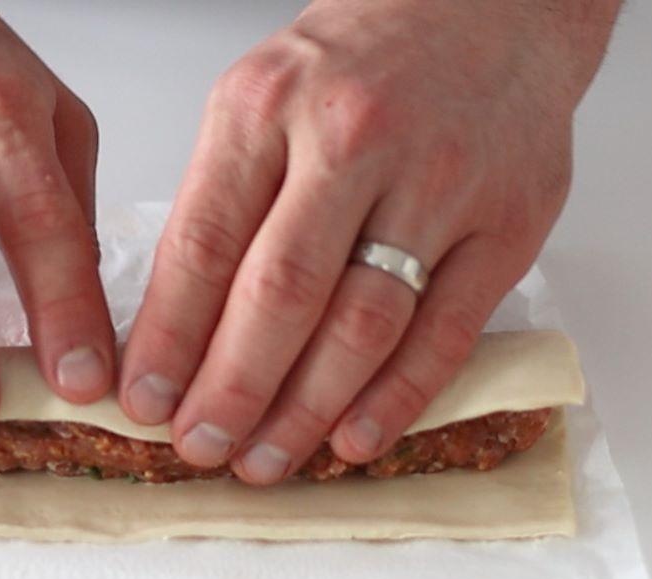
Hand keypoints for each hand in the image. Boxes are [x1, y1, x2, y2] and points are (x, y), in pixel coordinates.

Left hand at [119, 0, 617, 482]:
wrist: (488, 9)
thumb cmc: (355, 68)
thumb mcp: (257, 101)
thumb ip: (218, 205)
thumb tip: (171, 335)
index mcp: (266, 108)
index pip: (204, 245)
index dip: (168, 339)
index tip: (143, 402)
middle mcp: (351, 140)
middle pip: (281, 293)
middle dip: (232, 388)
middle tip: (199, 447)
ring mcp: (438, 182)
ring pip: (362, 323)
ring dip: (305, 409)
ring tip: (263, 461)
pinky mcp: (507, 223)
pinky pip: (445, 330)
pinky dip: (397, 397)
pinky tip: (353, 439)